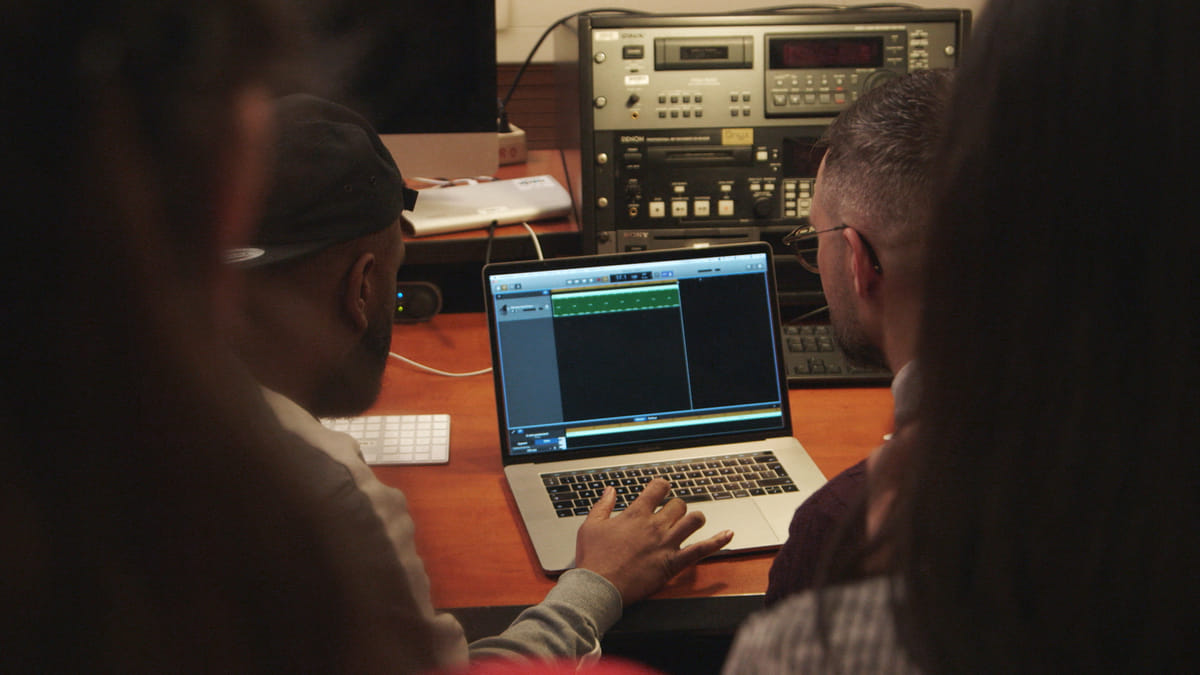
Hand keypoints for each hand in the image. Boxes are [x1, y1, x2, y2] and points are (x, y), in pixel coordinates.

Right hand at [574, 478, 732, 605]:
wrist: (599, 586)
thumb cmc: (593, 558)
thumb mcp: (590, 525)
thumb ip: (603, 505)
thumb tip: (610, 491)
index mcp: (636, 514)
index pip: (658, 488)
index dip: (662, 486)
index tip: (661, 491)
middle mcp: (655, 525)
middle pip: (678, 504)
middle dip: (676, 507)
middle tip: (670, 515)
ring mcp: (666, 543)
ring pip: (694, 520)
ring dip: (694, 519)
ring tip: (690, 523)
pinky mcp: (673, 563)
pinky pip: (701, 549)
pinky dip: (718, 541)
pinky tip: (728, 534)